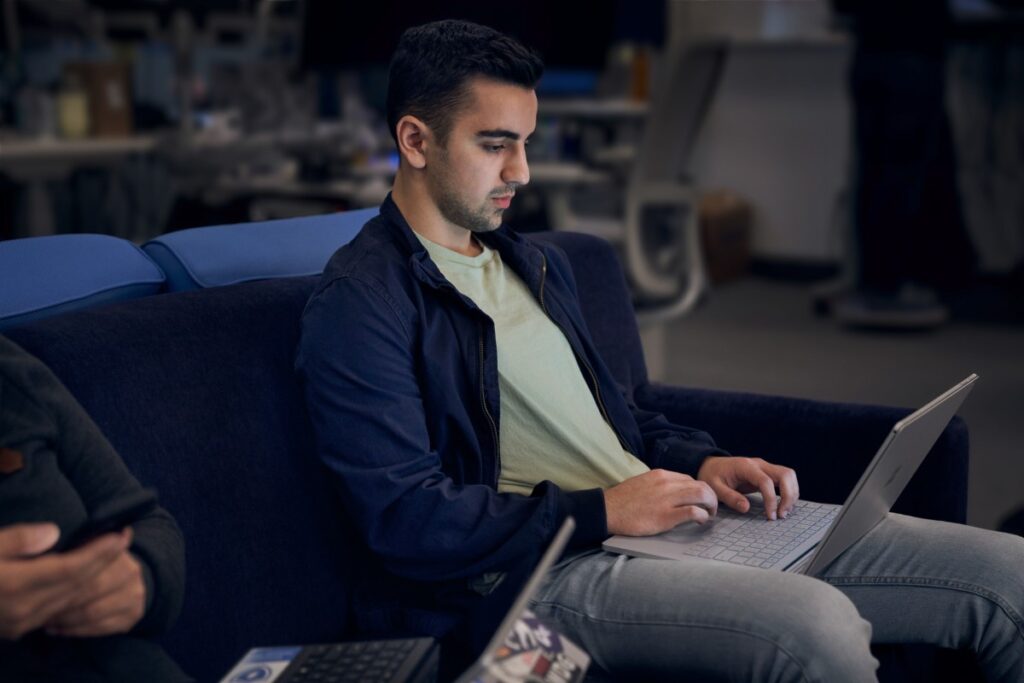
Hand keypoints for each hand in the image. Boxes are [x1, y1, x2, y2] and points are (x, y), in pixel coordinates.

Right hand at [0, 523, 130, 639]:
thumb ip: (19, 540)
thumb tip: (53, 532)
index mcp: (14, 584)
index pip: (70, 568)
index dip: (98, 552)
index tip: (120, 535)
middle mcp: (23, 608)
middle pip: (76, 586)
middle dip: (104, 562)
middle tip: (124, 540)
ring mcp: (20, 623)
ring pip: (70, 602)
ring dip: (94, 580)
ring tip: (111, 557)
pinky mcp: (15, 630)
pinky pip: (57, 615)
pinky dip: (75, 598)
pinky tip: (85, 584)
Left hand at [44, 542, 145, 637]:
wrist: (132, 581)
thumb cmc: (99, 566)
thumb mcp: (90, 549)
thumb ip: (76, 548)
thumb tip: (49, 539)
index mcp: (117, 551)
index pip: (88, 564)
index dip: (63, 578)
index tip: (41, 587)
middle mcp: (130, 572)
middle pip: (91, 589)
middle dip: (62, 602)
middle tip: (39, 609)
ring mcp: (135, 594)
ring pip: (94, 612)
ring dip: (66, 620)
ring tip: (46, 622)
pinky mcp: (134, 614)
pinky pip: (101, 627)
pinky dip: (77, 631)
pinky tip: (60, 630)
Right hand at [604, 469, 717, 535]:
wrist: (607, 510)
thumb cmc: (622, 500)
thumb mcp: (642, 483)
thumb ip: (659, 485)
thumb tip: (673, 493)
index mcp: (660, 474)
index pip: (689, 479)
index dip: (699, 490)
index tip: (700, 500)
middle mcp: (667, 483)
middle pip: (701, 485)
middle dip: (711, 497)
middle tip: (710, 509)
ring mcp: (667, 499)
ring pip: (702, 495)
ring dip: (711, 506)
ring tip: (709, 515)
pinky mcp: (666, 516)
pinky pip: (693, 512)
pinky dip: (702, 516)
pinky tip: (701, 521)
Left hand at [697, 456, 798, 520]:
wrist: (712, 465)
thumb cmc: (712, 475)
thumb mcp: (714, 488)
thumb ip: (730, 497)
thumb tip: (746, 508)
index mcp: (746, 467)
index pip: (766, 481)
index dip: (771, 499)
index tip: (770, 516)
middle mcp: (759, 464)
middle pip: (785, 474)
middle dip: (789, 495)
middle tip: (781, 514)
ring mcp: (765, 467)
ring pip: (789, 475)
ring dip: (792, 494)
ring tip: (783, 512)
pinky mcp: (767, 473)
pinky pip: (785, 479)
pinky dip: (789, 492)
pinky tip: (783, 505)